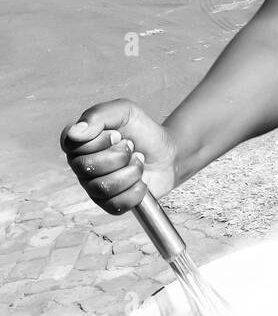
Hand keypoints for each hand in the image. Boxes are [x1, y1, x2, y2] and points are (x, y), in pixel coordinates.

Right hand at [60, 101, 177, 214]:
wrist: (167, 153)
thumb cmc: (142, 131)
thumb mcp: (124, 111)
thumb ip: (98, 115)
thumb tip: (74, 132)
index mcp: (79, 143)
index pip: (72, 145)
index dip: (99, 141)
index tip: (116, 134)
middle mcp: (81, 166)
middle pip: (87, 167)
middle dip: (119, 155)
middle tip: (131, 148)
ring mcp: (93, 187)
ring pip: (103, 187)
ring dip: (130, 171)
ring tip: (138, 162)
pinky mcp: (110, 204)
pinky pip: (116, 204)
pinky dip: (136, 190)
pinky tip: (140, 180)